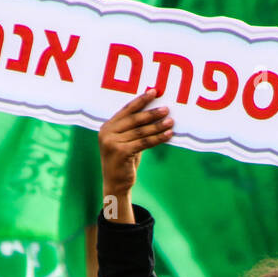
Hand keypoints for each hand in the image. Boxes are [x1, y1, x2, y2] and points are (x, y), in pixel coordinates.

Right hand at [98, 88, 173, 219]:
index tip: (154, 92)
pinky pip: (144, 142)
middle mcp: (107, 133)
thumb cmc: (124, 162)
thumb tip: (154, 112)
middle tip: (167, 108)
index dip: (141, 100)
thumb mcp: (126, 142)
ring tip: (171, 121)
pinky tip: (168, 135)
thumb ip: (133, 128)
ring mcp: (112, 142)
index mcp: (107, 127)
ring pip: (141, 131)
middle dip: (152, 113)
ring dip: (158, 126)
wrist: (116, 184)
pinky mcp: (120, 152)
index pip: (126, 110)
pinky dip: (158, 138)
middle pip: (134, 119)